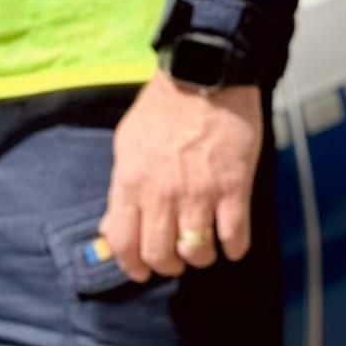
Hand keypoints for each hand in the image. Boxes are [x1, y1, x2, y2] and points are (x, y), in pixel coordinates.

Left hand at [101, 71, 262, 280]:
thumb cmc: (163, 107)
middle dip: (169, 266)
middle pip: (161, 254)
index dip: (133, 266)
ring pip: (197, 250)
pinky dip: (235, 247)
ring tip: (205, 250)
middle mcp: (162, 195)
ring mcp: (200, 192)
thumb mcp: (127, 145)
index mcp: (131, 184)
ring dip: (201, 258)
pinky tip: (234, 245)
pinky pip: (234, 233)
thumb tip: (111, 228)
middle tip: (178, 261)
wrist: (206, 75)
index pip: (124, 244)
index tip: (144, 270)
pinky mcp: (235, 185)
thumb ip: (120, 189)